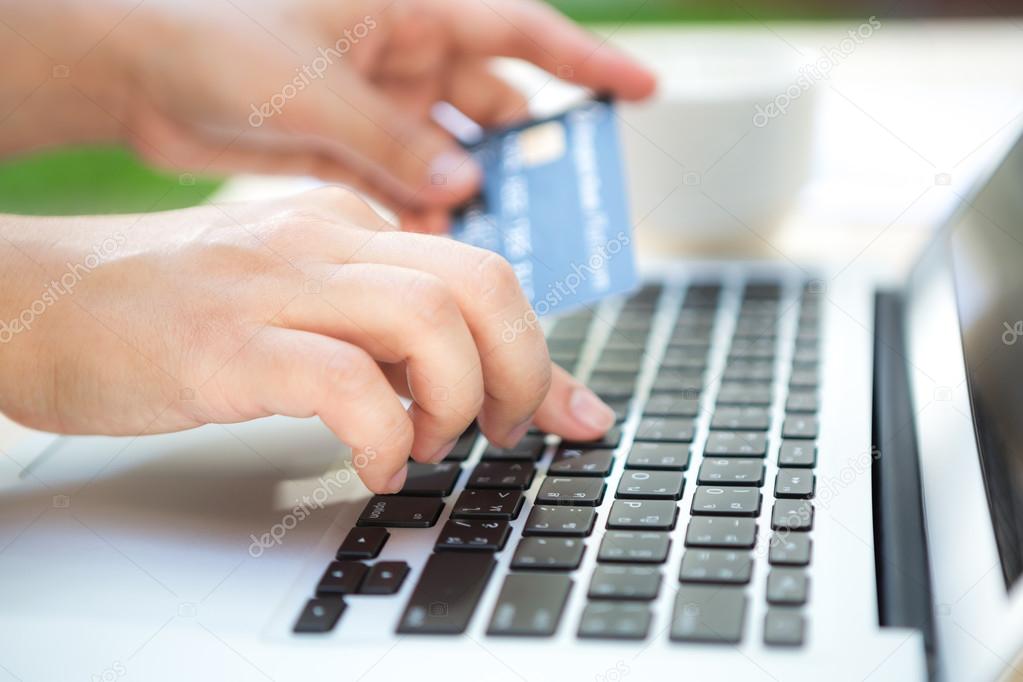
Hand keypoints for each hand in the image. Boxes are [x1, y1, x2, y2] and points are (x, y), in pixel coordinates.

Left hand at [0, 0, 654, 230]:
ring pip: (456, 154)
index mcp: (406, 7)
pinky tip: (444, 248)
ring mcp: (379, 104)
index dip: (586, 62)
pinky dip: (429, 216)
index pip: (519, 30)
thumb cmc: (209, 35)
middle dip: (529, 153)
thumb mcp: (310, 84)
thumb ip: (392, 137)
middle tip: (563, 206)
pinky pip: (411, 186)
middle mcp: (403, 54)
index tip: (640, 91)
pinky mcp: (352, 148)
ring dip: (478, 196)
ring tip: (506, 243)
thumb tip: (460, 187)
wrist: (132, 72)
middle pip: (496, 105)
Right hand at [0, 188, 614, 491]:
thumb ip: (387, 335)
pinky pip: (343, 381)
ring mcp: (276, 286)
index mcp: (350, 226)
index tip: (567, 412)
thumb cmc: (173, 313)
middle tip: (505, 431)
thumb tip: (478, 381)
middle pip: (481, 283)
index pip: (482, 273)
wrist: (37, 301)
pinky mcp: (227, 343)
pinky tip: (373, 467)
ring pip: (429, 322)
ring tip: (427, 446)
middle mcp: (325, 241)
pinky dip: (382, 436)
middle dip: (526, 370)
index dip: (540, 351)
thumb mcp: (302, 305)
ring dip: (458, 401)